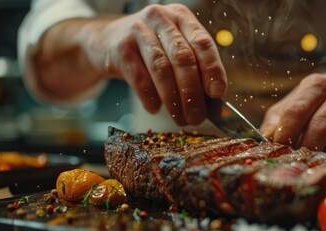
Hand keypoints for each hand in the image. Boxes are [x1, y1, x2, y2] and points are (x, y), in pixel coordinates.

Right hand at [89, 4, 226, 125]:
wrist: (107, 40)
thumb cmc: (151, 48)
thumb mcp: (174, 49)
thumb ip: (195, 70)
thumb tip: (214, 105)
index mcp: (182, 17)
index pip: (203, 42)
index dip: (213, 69)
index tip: (218, 93)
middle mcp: (161, 19)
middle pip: (182, 57)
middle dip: (192, 92)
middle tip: (197, 117)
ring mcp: (138, 31)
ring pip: (161, 68)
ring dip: (173, 99)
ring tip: (180, 118)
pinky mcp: (120, 48)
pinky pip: (139, 77)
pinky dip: (150, 97)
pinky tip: (155, 109)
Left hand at [260, 73, 325, 172]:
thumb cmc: (320, 100)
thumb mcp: (296, 101)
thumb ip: (278, 119)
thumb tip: (263, 144)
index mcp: (316, 86)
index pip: (296, 111)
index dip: (285, 134)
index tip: (277, 152)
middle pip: (321, 127)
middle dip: (307, 151)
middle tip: (298, 167)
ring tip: (320, 173)